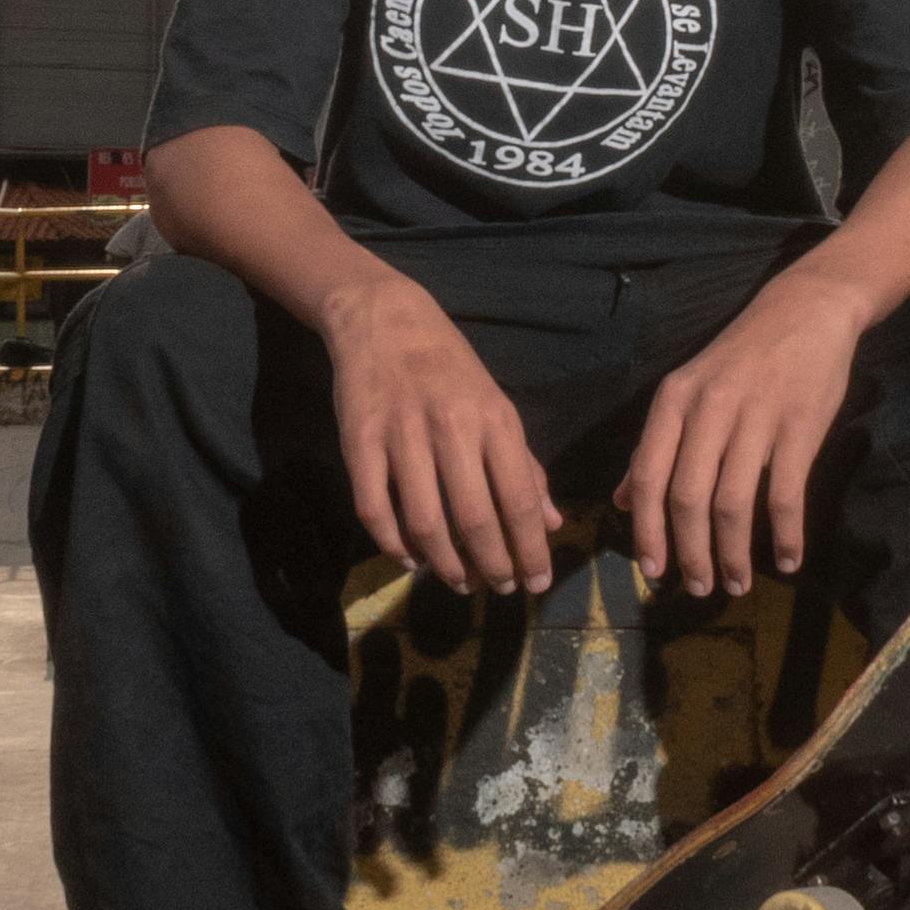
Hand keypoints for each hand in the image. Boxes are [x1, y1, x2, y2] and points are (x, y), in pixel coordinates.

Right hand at [321, 273, 558, 596]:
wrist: (385, 319)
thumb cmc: (450, 367)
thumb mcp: (497, 406)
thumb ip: (524, 466)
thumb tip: (551, 522)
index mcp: (494, 419)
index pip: (518, 498)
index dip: (530, 549)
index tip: (538, 585)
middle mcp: (451, 427)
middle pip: (474, 517)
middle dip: (493, 565)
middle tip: (501, 590)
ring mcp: (401, 434)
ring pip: (425, 521)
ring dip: (445, 564)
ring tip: (460, 582)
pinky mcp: (359, 440)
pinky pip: (374, 508)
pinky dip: (392, 544)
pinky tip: (410, 560)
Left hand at [623, 269, 868, 598]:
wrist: (806, 309)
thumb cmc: (741, 356)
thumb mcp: (688, 389)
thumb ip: (655, 445)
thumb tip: (622, 500)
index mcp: (674, 400)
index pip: (648, 476)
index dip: (647, 530)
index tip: (651, 571)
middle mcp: (709, 409)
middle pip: (688, 497)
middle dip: (689, 553)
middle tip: (696, 589)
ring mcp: (756, 418)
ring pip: (733, 503)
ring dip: (732, 554)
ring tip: (736, 584)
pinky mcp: (800, 427)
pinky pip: (785, 495)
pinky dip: (785, 535)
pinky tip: (786, 560)